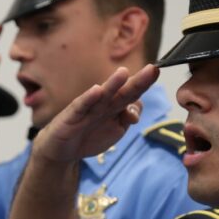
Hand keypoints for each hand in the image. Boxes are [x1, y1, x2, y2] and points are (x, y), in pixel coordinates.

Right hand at [33, 65, 159, 162]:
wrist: (61, 149)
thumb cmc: (89, 135)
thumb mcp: (114, 130)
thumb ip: (126, 119)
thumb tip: (135, 114)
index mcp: (114, 106)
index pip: (132, 94)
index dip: (144, 84)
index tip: (157, 72)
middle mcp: (102, 103)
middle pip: (122, 91)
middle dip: (137, 81)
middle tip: (152, 69)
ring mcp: (87, 109)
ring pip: (102, 96)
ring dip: (113, 84)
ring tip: (124, 73)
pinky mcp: (71, 117)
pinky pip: (81, 107)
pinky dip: (89, 99)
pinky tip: (96, 90)